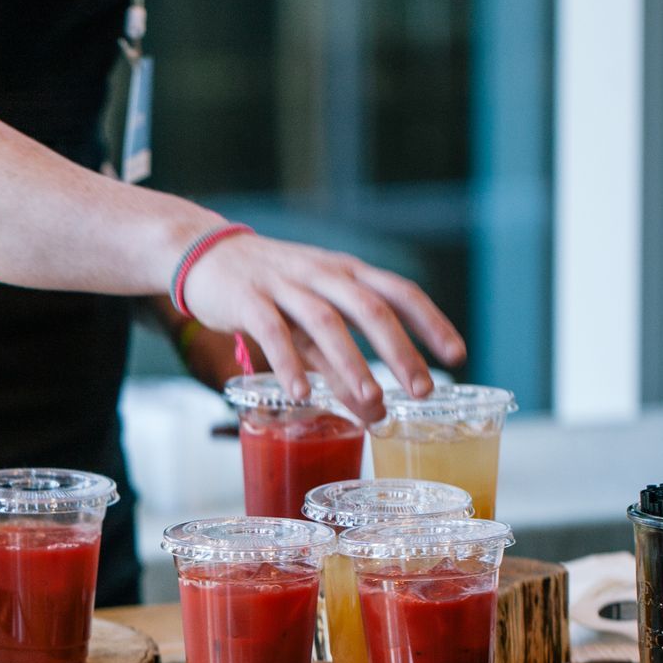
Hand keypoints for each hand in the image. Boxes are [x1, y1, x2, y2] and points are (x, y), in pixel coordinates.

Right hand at [175, 231, 465, 421]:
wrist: (205, 254)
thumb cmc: (267, 289)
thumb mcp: (310, 311)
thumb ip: (337, 355)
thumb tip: (373, 408)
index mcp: (346, 272)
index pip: (400, 292)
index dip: (431, 323)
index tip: (457, 356)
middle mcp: (322, 274)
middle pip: (370, 309)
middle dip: (400, 351)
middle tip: (423, 390)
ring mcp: (283, 285)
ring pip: (325, 323)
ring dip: (352, 364)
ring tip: (372, 402)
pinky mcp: (247, 299)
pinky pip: (272, 333)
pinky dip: (289, 364)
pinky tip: (303, 394)